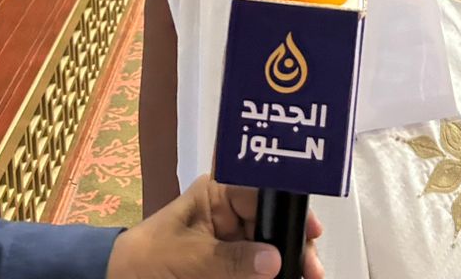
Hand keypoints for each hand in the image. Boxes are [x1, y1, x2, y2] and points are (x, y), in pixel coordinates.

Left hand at [106, 176, 323, 278]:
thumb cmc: (147, 260)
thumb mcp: (188, 259)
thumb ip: (230, 260)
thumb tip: (275, 259)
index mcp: (220, 194)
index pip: (263, 190)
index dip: (290, 207)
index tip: (312, 230)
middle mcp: (233, 214)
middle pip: (275, 221)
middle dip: (296, 242)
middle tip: (313, 269)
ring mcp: (235, 242)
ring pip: (273, 247)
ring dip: (291, 262)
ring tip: (309, 277)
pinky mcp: (233, 267)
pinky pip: (261, 269)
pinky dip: (275, 274)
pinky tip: (291, 278)